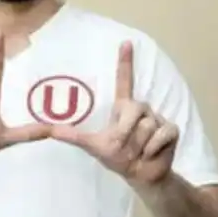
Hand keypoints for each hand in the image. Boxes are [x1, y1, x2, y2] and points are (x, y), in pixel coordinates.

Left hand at [51, 41, 177, 184]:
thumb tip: (46, 131)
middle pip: (133, 109)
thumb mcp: (91, 146)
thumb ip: (71, 136)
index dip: (124, 62)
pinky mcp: (171, 129)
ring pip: (147, 125)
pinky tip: (151, 153)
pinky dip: (153, 149)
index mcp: (121, 108)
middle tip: (124, 146)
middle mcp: (139, 108)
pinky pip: (161, 134)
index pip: (123, 80)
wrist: (140, 174)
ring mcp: (157, 117)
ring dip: (138, 144)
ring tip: (137, 150)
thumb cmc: (116, 156)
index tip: (125, 42)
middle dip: (125, 132)